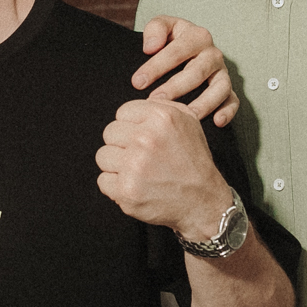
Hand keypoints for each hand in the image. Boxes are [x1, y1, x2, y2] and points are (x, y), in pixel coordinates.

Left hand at [96, 99, 233, 240]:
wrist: (203, 201)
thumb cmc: (193, 162)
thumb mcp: (188, 122)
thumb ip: (161, 106)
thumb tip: (136, 104)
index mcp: (161, 117)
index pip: (122, 113)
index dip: (131, 127)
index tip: (143, 139)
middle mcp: (147, 138)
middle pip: (109, 133)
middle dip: (123, 145)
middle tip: (142, 158)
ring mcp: (134, 166)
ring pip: (103, 156)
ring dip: (117, 166)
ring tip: (138, 172)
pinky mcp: (126, 191)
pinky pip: (103, 181)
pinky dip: (115, 187)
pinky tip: (135, 187)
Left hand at [135, 17, 238, 125]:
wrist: (186, 51)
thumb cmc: (171, 41)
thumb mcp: (162, 27)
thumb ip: (155, 29)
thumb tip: (151, 47)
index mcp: (197, 36)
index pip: (177, 51)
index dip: (156, 66)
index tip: (138, 82)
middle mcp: (213, 54)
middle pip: (197, 71)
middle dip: (175, 87)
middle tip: (156, 101)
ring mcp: (222, 73)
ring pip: (219, 87)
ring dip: (204, 103)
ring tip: (187, 115)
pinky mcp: (228, 89)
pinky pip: (233, 100)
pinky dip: (228, 111)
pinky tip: (217, 122)